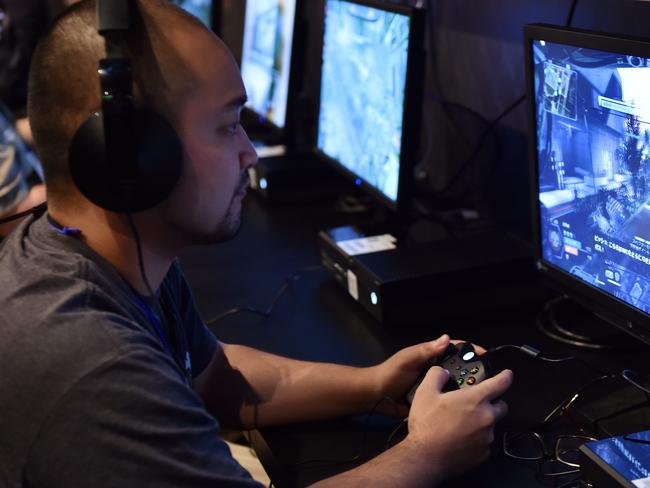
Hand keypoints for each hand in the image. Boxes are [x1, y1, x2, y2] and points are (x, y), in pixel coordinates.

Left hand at [370, 334, 485, 416]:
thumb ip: (425, 351)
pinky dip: (457, 402)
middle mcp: (435, 370)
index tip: (485, 354)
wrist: (376, 397)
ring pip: (456, 385)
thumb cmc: (390, 374)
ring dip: (466, 388)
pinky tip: (466, 407)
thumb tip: (446, 339)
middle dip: (472, 371)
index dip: (470, 350)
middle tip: (485, 379)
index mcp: (430, 356)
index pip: (454, 349)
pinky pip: (448, 400)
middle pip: (460, 368)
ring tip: (478, 393)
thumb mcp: (407, 359)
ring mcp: (435, 386)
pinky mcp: (433, 400)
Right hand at [406, 367, 512, 480]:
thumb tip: (443, 373)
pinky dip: (477, 438)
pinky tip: (461, 438)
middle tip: (476, 403)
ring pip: (492, 425)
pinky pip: (485, 442)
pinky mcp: (484, 454)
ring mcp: (487, 437)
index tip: (507, 375)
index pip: (500, 383)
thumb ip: (437, 375)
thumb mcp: (425, 392)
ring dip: (483, 421)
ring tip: (462, 423)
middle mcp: (486, 418)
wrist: (425, 458)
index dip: (505, 376)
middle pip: (502, 406)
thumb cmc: (427, 425)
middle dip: (493, 402)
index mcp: (475, 400)